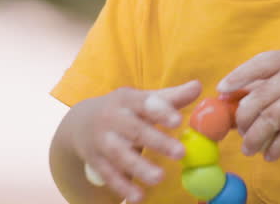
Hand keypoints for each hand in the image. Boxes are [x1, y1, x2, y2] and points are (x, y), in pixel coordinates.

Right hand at [73, 80, 200, 201]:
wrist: (81, 123)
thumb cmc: (124, 110)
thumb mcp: (142, 99)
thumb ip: (171, 97)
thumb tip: (198, 86)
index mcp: (127, 100)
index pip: (144, 103)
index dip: (161, 111)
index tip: (178, 120)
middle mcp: (113, 118)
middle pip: (135, 130)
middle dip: (157, 141)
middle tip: (180, 153)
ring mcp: (103, 141)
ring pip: (120, 155)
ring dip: (139, 167)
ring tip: (159, 177)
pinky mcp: (96, 161)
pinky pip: (110, 175)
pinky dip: (122, 187)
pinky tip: (138, 197)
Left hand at [218, 48, 279, 160]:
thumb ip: (268, 83)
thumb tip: (232, 99)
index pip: (257, 65)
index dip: (236, 78)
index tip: (221, 92)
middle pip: (259, 95)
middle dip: (243, 117)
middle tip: (239, 132)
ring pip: (270, 117)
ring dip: (255, 136)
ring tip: (248, 148)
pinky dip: (275, 146)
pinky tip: (269, 154)